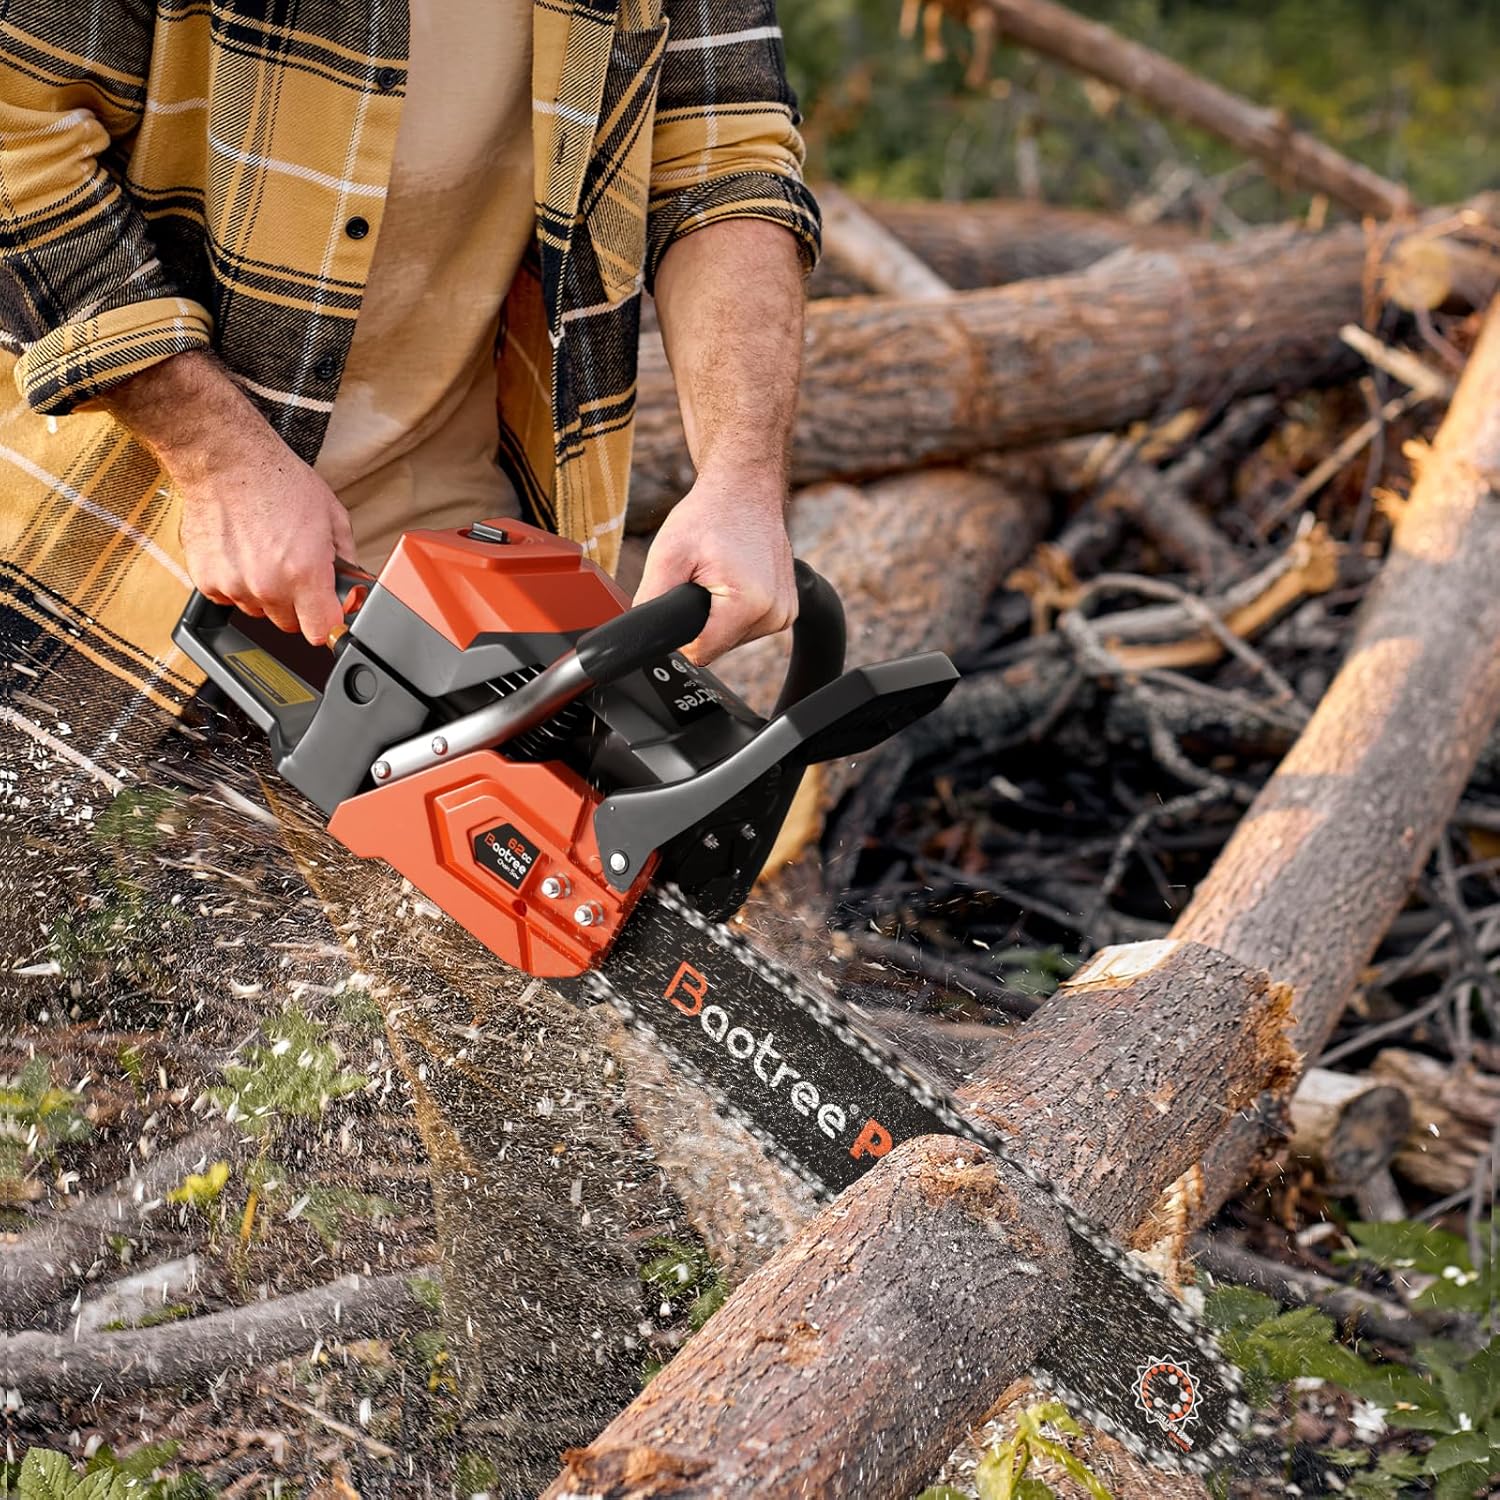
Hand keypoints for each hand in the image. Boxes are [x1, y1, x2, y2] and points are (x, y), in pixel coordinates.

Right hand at [178, 439, 356, 644]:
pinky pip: (229, 599)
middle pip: (289, 624)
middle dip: (297, 605)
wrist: (226, 461)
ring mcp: (234, 585)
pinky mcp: (207, 580)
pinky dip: (237, 584)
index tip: (326, 614)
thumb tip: (352, 585)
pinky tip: (242, 554)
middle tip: (295, 572)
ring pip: (258, 611)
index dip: (327, 623)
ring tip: (266, 555)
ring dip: (265, 594)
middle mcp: (268, 585)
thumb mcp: (333, 517)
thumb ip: (346, 560)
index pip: (321, 631)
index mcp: (304, 573)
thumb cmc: (278, 481)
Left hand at [634, 470, 795, 664]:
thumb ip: (650, 602)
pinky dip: (733, 611)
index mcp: (749, 605)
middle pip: (716, 647)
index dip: (679, 635)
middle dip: (699, 621)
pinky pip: (746, 628)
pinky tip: (732, 581)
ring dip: (716, 617)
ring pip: (730, 639)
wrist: (744, 490)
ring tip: (717, 576)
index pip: (699, 652)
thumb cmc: (709, 516)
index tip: (678, 603)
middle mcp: (774, 614)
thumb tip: (639, 637)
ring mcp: (784, 614)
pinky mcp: (786, 611)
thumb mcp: (667, 555)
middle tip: (700, 579)